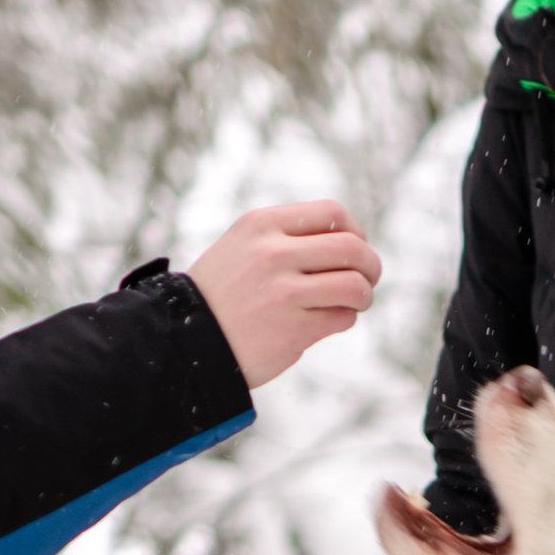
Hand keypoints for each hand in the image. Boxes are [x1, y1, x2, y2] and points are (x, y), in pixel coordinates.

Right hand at [186, 199, 380, 388]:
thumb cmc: (220, 295)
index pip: (332, 213)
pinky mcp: (294, 329)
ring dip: (363, 296)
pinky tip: (326, 322)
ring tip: (353, 303)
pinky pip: (343, 317)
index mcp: (262, 225)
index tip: (354, 250)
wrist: (184, 341)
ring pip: (355, 285)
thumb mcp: (242, 247)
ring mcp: (284, 292)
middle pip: (353, 248)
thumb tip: (349, 241)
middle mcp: (273, 253)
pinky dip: (343, 319)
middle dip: (370, 265)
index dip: (356, 231)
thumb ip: (286, 238)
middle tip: (367, 280)